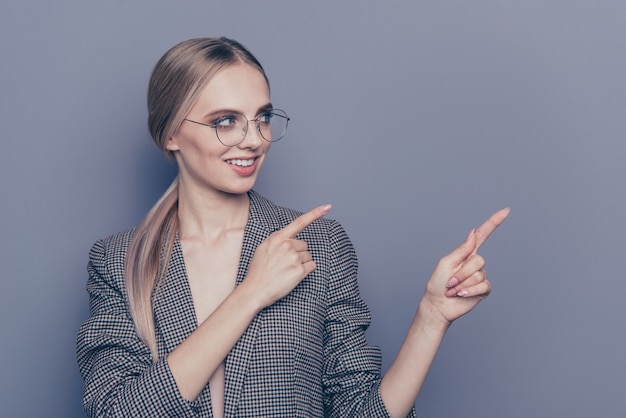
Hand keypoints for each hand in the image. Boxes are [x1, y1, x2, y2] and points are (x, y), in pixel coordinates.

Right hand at [243, 204, 331, 308]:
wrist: (255, 290)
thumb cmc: (258, 271)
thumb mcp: (263, 248)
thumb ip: (277, 240)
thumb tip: (288, 238)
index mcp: (278, 238)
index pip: (299, 222)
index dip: (315, 213)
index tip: (327, 206)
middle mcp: (287, 245)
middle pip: (304, 245)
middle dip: (298, 253)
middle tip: (284, 264)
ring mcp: (294, 257)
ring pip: (308, 256)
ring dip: (301, 263)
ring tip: (286, 271)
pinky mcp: (300, 270)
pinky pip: (312, 266)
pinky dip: (306, 271)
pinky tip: (293, 276)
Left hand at [422, 208, 509, 324]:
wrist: (438, 305)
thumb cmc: (437, 283)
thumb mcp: (446, 263)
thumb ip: (462, 250)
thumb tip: (473, 232)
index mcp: (465, 253)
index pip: (483, 235)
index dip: (494, 223)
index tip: (506, 211)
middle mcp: (475, 263)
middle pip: (478, 260)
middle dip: (462, 273)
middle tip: (450, 282)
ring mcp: (480, 276)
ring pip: (479, 274)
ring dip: (463, 284)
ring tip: (453, 290)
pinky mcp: (483, 289)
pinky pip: (483, 286)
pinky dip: (470, 291)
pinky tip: (462, 295)